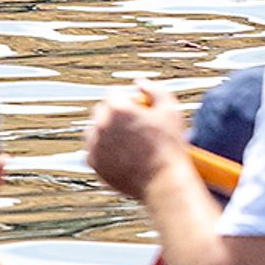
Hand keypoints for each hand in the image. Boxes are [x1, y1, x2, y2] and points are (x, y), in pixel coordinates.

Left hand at [82, 82, 187, 200]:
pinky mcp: (93, 163)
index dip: (127, 98)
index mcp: (117, 109)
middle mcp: (101, 125)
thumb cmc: (169, 146)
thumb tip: (139, 84)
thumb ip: (155, 89)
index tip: (137, 107)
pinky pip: (94, 149)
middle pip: (101, 111)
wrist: (163, 181)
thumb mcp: (170, 110)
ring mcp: (95, 145)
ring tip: (126, 140)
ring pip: (94, 130)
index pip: (113, 93)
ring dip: (106, 131)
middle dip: (115, 114)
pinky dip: (104, 149)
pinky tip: (122, 153)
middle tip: (134, 124)